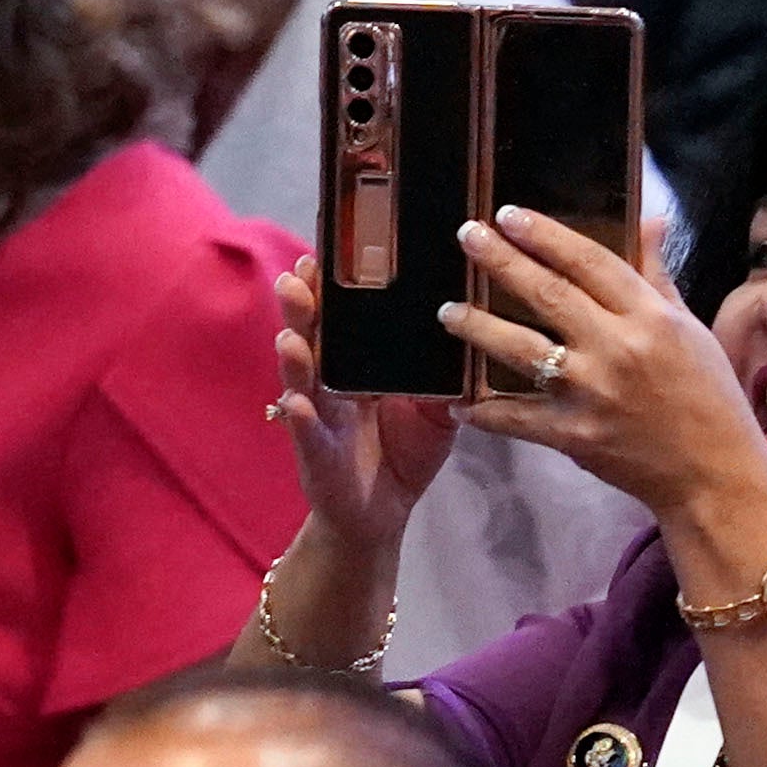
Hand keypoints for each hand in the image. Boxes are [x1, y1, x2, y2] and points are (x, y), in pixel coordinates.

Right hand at [266, 257, 460, 552]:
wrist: (382, 514)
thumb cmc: (404, 453)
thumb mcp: (437, 411)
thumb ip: (448, 378)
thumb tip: (474, 335)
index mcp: (358, 365)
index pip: (342, 317)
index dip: (332, 287)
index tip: (327, 252)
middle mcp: (332, 382)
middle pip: (313, 336)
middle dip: (302, 306)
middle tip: (298, 276)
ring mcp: (319, 415)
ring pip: (301, 378)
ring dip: (294, 354)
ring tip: (292, 332)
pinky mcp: (316, 453)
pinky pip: (306, 433)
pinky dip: (299, 417)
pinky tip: (298, 401)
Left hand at [442, 203, 766, 530]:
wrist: (713, 476)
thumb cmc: (708, 397)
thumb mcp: (690, 328)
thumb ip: (657, 275)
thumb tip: (649, 219)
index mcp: (650, 317)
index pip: (589, 260)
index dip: (545, 234)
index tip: (509, 215)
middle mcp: (617, 349)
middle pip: (546, 293)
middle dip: (500, 260)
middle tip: (467, 237)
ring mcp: (590, 393)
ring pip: (519, 348)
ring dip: (477, 326)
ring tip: (448, 311)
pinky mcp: (572, 436)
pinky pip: (515, 418)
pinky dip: (483, 411)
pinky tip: (458, 400)